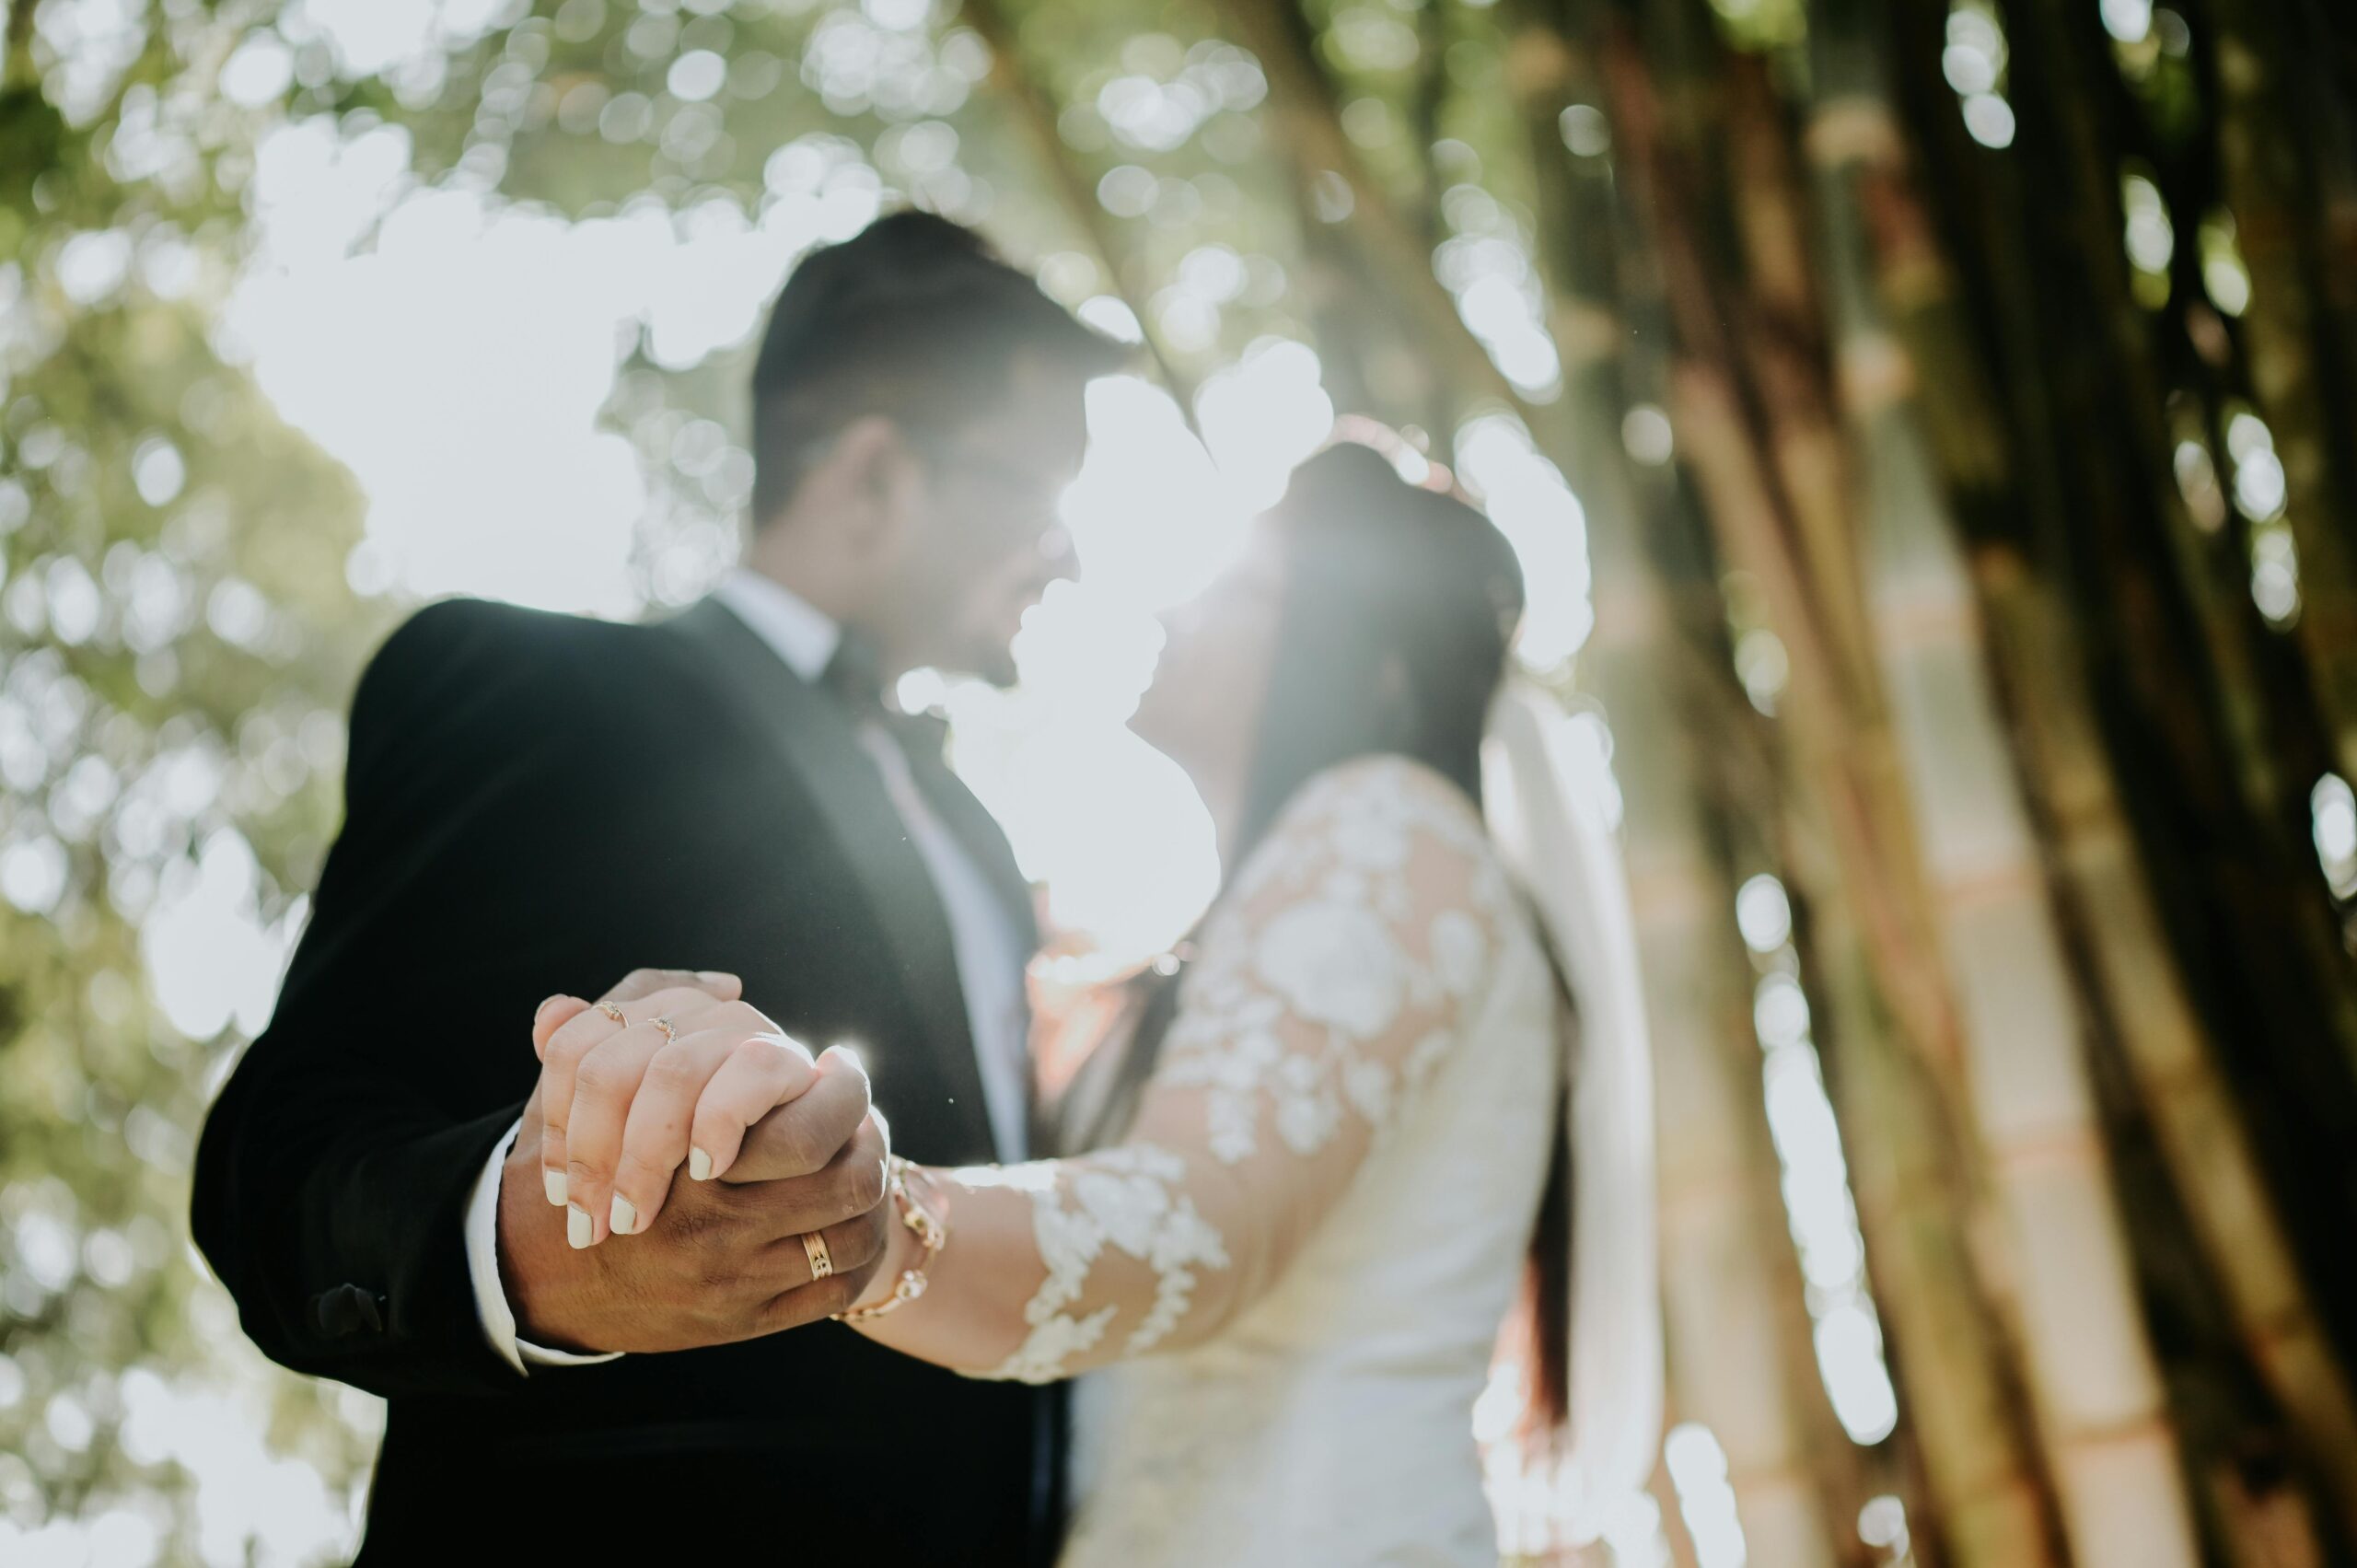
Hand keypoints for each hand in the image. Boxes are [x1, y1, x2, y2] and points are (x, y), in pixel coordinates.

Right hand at [494, 971, 891, 1354]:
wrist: (539, 1277)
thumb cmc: (579, 1163)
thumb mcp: (583, 1086)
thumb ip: (640, 1014)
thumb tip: (727, 982)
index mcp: (690, 1164)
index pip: (808, 1131)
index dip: (844, 1092)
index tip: (839, 1065)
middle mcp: (716, 1227)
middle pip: (849, 1180)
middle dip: (872, 1140)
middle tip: (867, 1116)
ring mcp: (734, 1281)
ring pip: (852, 1233)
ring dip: (872, 1192)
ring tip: (865, 1158)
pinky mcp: (746, 1322)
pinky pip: (836, 1287)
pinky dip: (859, 1248)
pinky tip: (851, 1216)